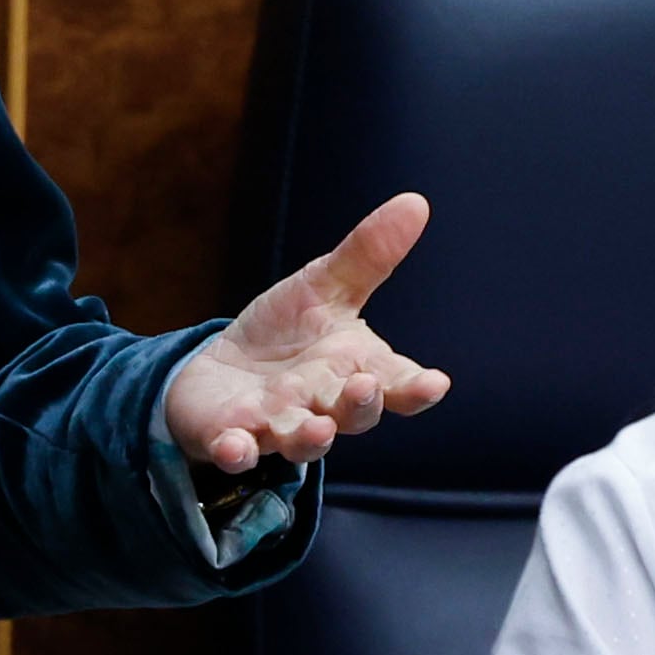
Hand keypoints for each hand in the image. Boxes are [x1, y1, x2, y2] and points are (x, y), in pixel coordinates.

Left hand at [164, 193, 450, 473]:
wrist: (220, 371)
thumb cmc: (284, 334)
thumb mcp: (323, 288)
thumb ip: (366, 255)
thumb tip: (415, 202)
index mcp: (355, 369)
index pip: (396, 383)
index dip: (416, 388)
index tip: (434, 383)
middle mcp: (323, 405)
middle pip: (353, 415)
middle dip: (360, 405)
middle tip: (364, 389)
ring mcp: (278, 426)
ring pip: (302, 441)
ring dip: (310, 439)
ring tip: (316, 430)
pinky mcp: (231, 436)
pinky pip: (237, 451)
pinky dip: (235, 452)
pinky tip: (232, 447)